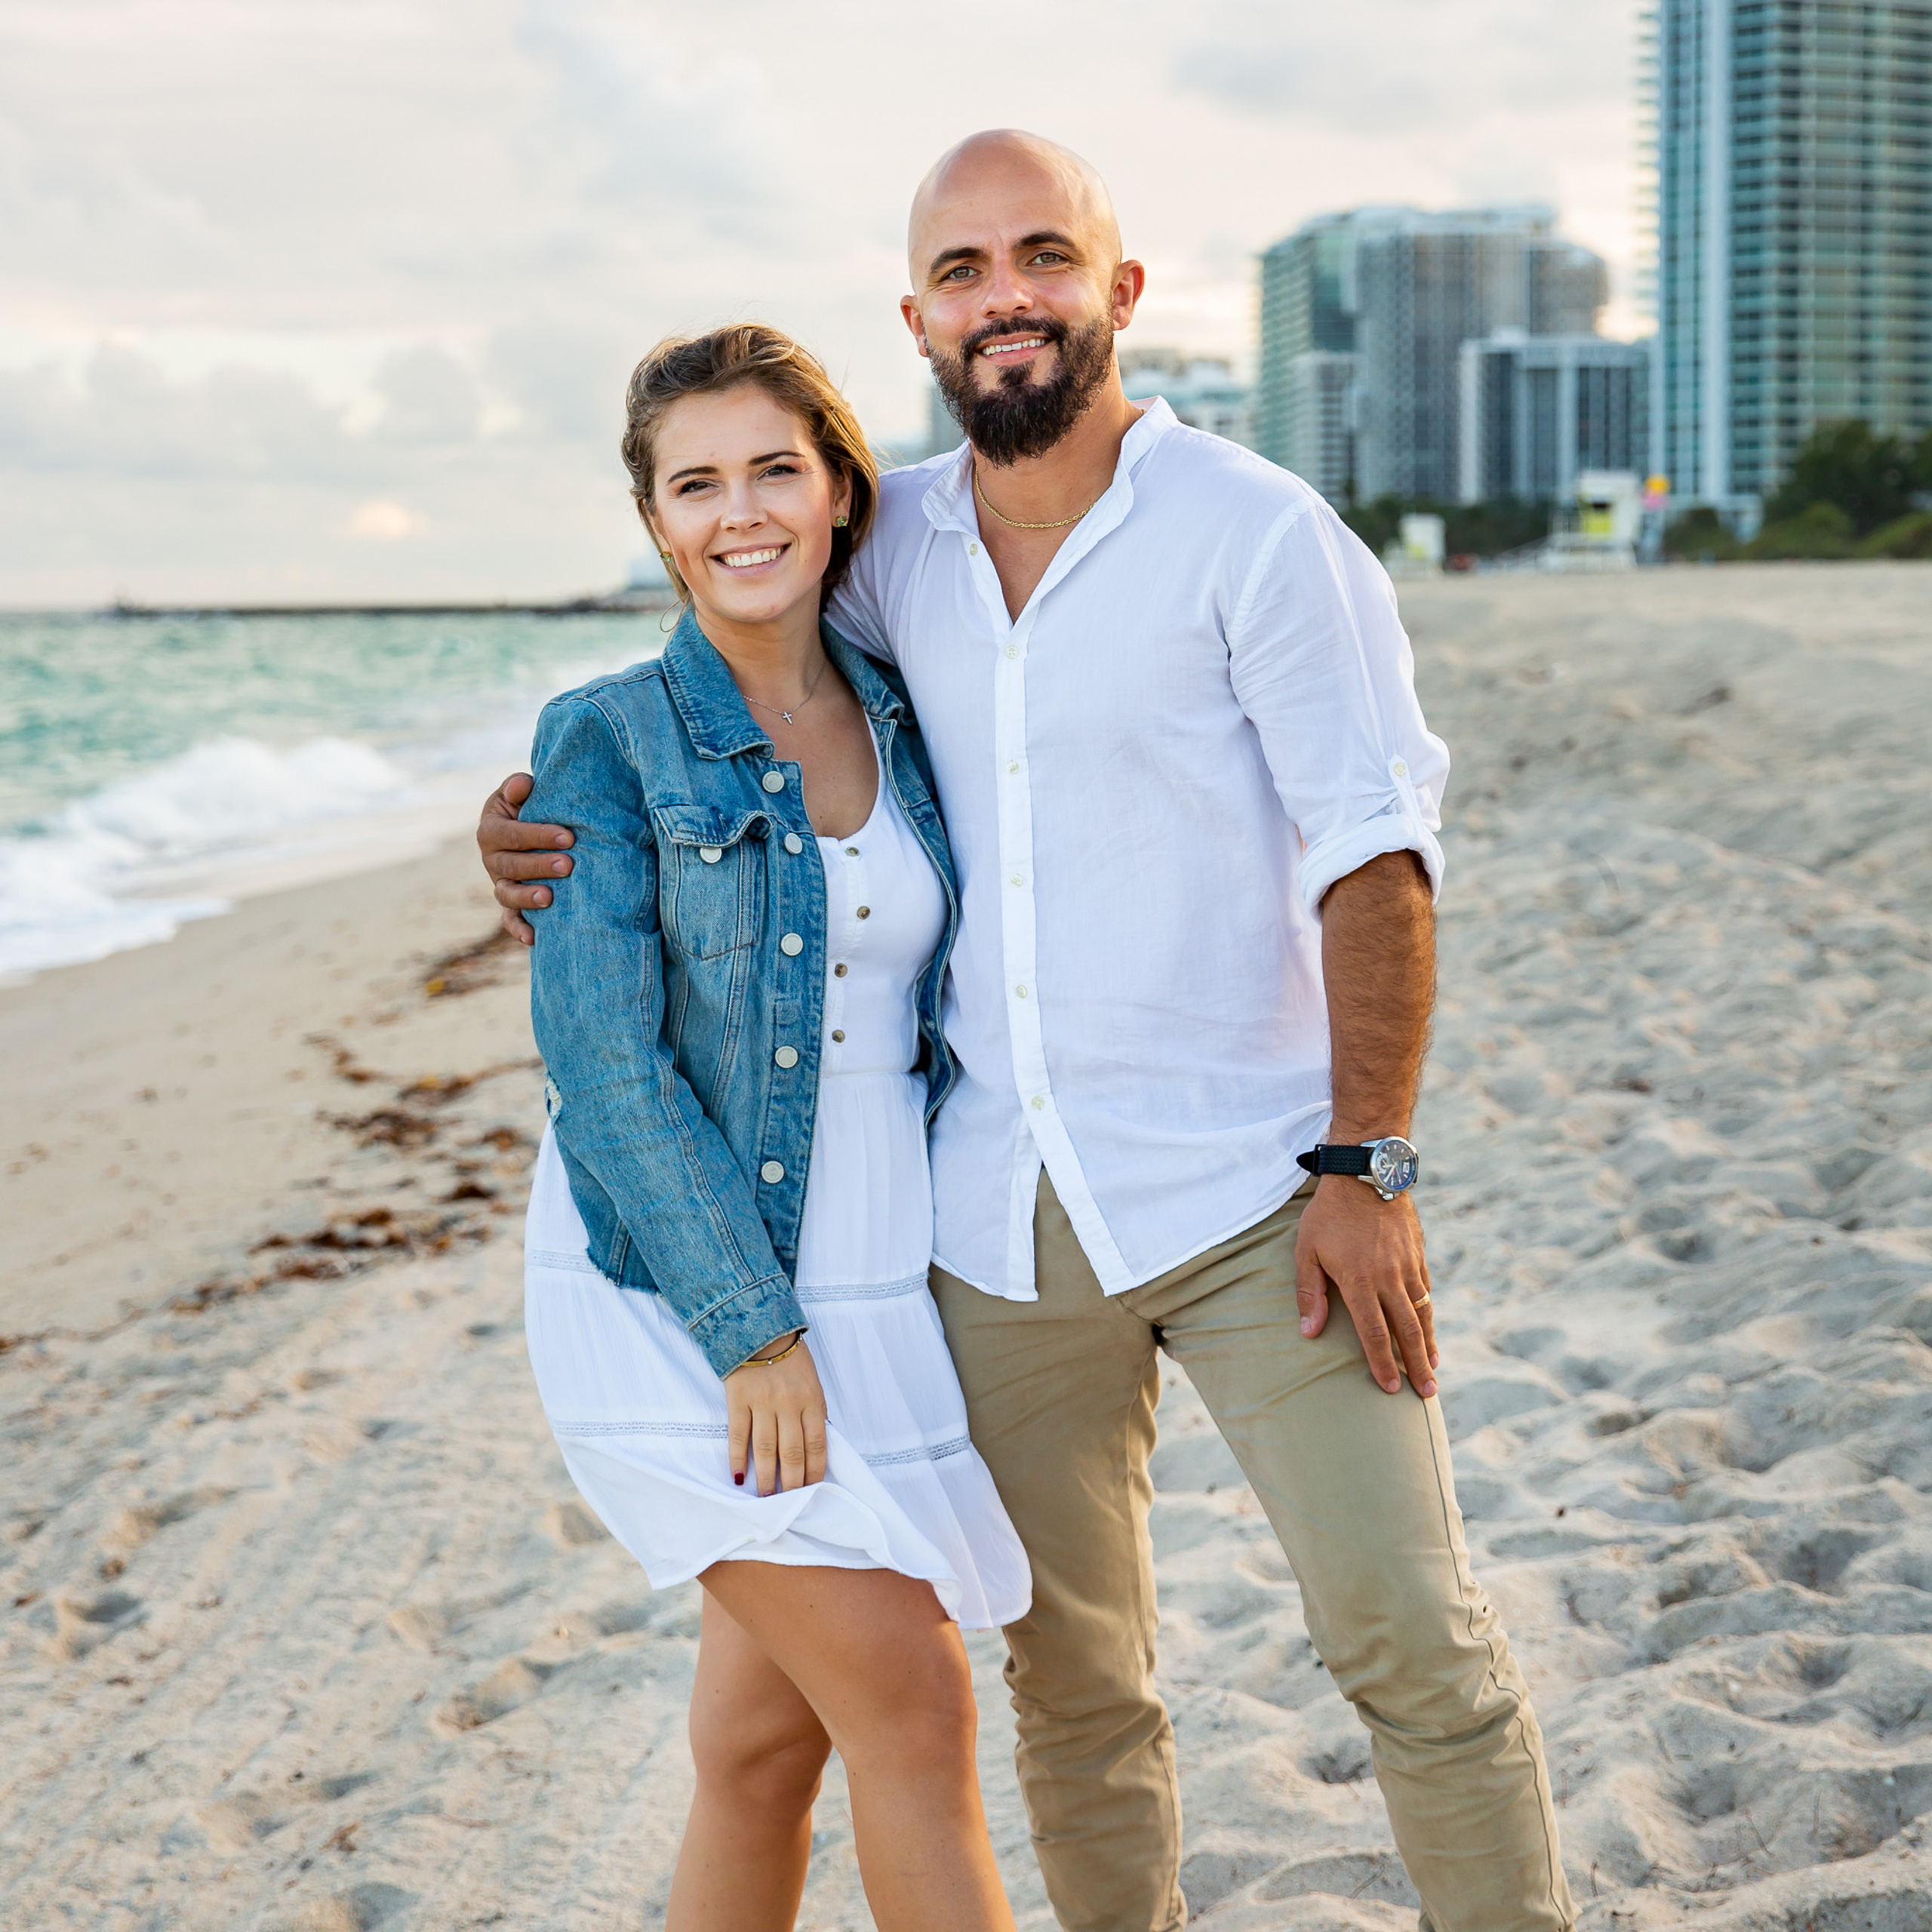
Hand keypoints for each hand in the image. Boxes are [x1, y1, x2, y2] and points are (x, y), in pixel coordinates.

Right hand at [478, 772, 574, 944]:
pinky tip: (533, 938)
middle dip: (539, 866)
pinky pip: (509, 919)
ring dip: (527, 898)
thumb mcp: (518, 793)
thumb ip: (518, 787)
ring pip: (507, 894)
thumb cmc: (528, 806)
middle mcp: (491, 859)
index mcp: (490, 830)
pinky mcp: (510, 903)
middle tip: (568, 865)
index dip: (537, 835)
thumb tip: (523, 785)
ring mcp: (500, 883)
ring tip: (549, 898)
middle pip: (511, 865)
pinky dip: (518, 929)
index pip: (510, 834)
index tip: (568, 836)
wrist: (526, 826)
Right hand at [724, 1337, 828, 1495]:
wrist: (759, 1328)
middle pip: (792, 1453)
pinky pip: (738, 1435)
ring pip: (766, 1449)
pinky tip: (738, 1476)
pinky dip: (738, 1458)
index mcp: (811, 1400)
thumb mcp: (812, 1382)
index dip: (814, 1471)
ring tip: (767, 1497)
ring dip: (766, 1478)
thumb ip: (814, 1411)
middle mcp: (789, 1404)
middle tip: (789, 1503)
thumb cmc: (790, 1358)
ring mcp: (762, 1402)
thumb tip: (816, 1446)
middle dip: (792, 1483)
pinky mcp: (738, 1399)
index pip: (817, 1444)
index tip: (811, 1490)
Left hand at [1294, 1178, 1437, 1397]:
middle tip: (1426, 1394)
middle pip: (1406, 1331)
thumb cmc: (1328, 1214)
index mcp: (1359, 1282)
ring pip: (1421, 1313)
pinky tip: (1429, 1329)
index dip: (1382, 1364)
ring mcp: (1407, 1266)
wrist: (1365, 1173)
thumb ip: (1308, 1293)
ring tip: (1433, 1369)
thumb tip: (1309, 1332)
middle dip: (1417, 1366)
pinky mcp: (1417, 1254)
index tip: (1390, 1389)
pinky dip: (1429, 1314)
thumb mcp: (1306, 1250)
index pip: (1374, 1333)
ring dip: (1428, 1344)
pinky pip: (1426, 1290)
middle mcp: (1388, 1278)